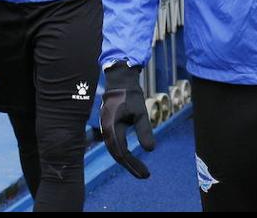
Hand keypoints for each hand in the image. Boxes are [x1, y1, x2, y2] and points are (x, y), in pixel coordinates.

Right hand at [99, 62, 154, 178]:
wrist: (119, 80)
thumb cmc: (131, 95)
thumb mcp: (141, 112)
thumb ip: (144, 131)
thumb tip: (150, 150)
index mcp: (111, 128)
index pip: (122, 153)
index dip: (133, 165)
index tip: (146, 174)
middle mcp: (106, 130)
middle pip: (117, 154)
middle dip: (131, 166)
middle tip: (145, 176)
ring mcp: (106, 128)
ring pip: (115, 150)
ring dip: (127, 161)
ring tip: (140, 170)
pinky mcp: (109, 126)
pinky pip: (115, 144)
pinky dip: (123, 152)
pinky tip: (131, 157)